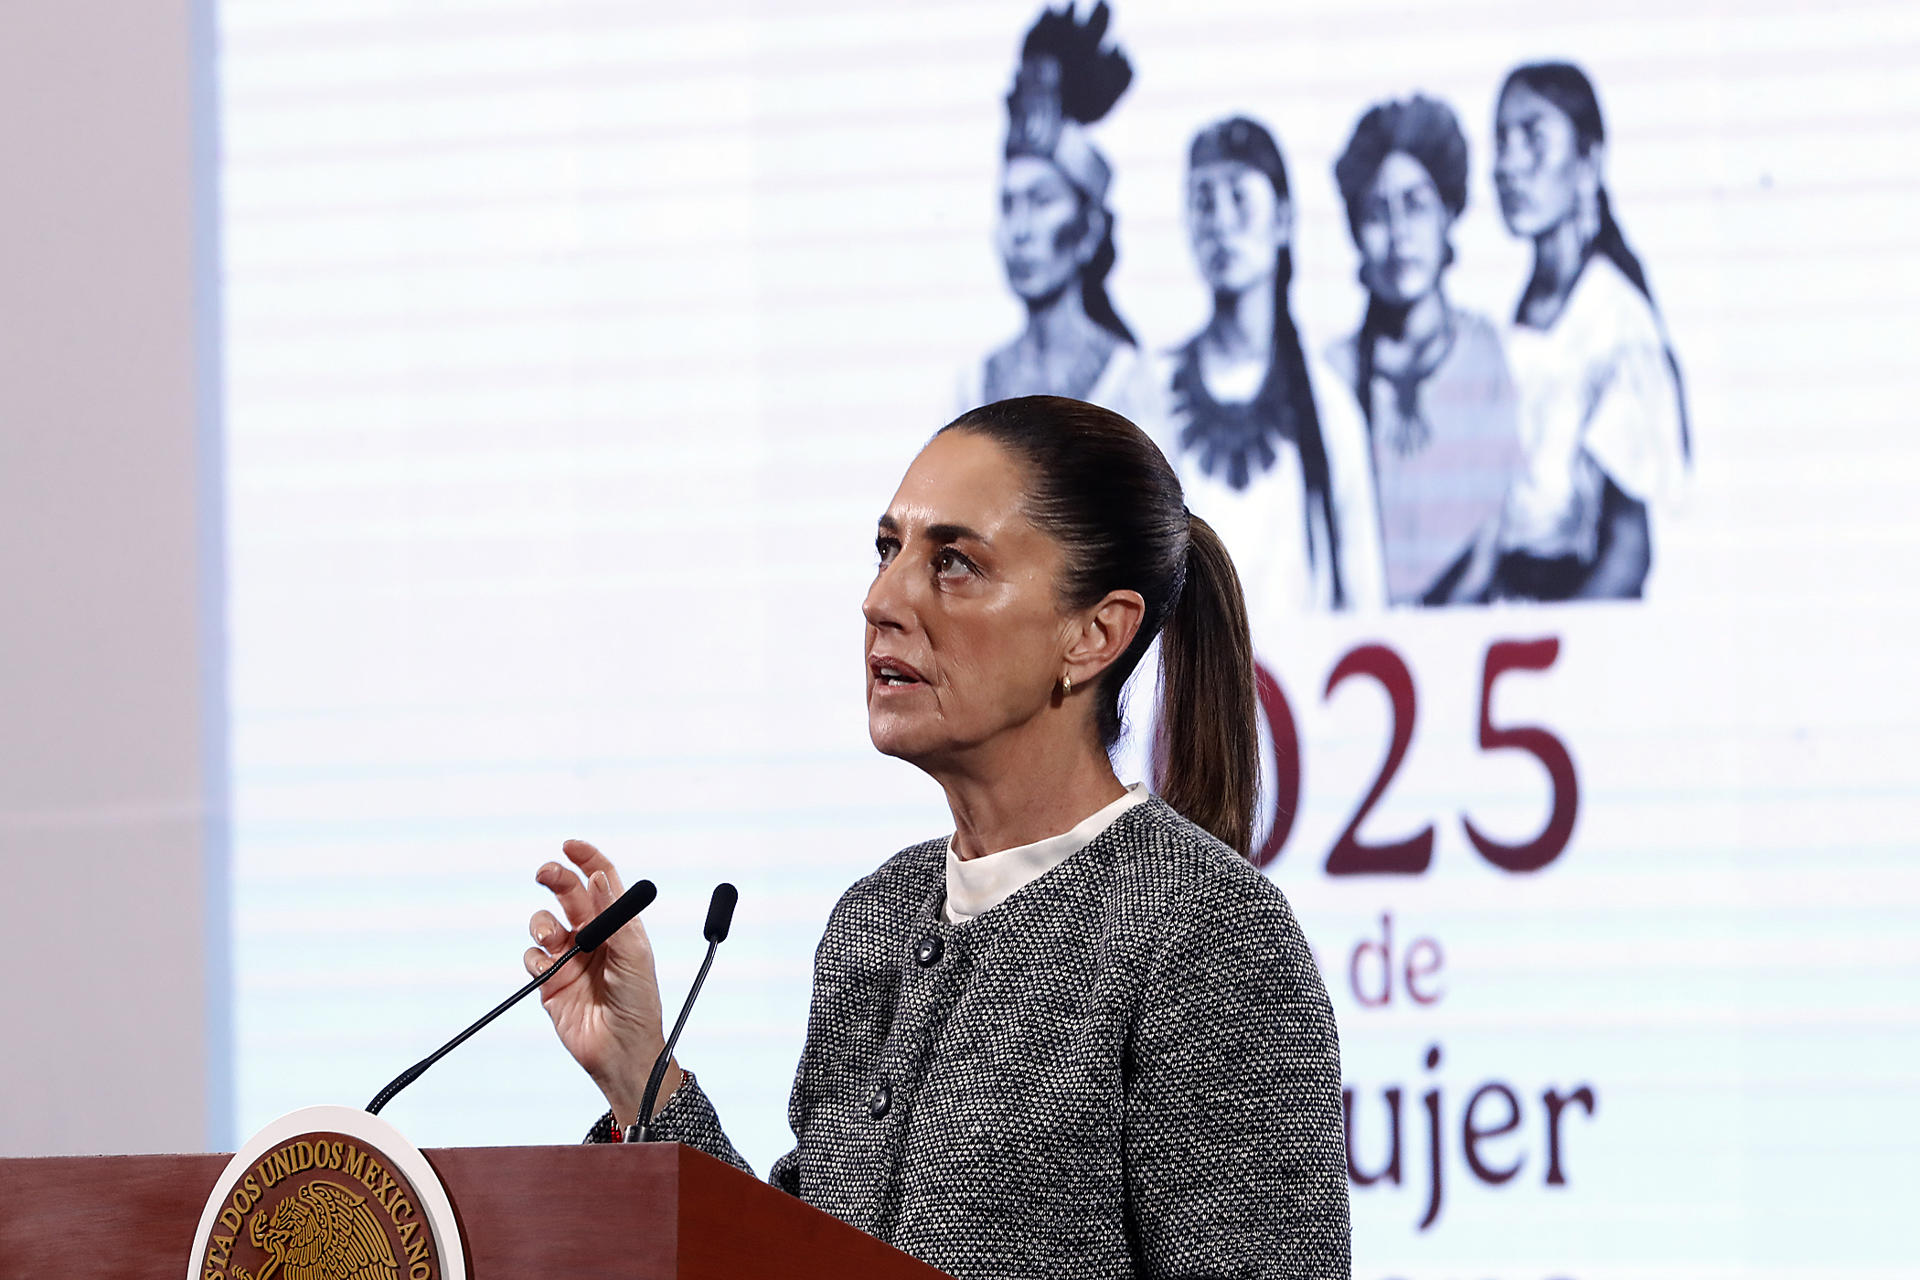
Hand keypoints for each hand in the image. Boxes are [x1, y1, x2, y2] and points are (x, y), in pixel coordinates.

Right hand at [524, 839, 679, 1128]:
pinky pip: (532, 958)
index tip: (570, 845)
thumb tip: (599, 879)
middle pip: (567, 894)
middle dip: (555, 877)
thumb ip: (615, 919)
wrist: (621, 1051)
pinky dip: (536, 959)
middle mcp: (592, 937)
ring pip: (544, 923)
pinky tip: (550, 972)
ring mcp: (569, 959)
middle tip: (546, 873)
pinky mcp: (550, 983)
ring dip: (543, 923)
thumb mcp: (635, 957)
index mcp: (618, 926)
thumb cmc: (639, 1004)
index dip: (587, 859)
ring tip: (554, 940)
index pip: (601, 881)